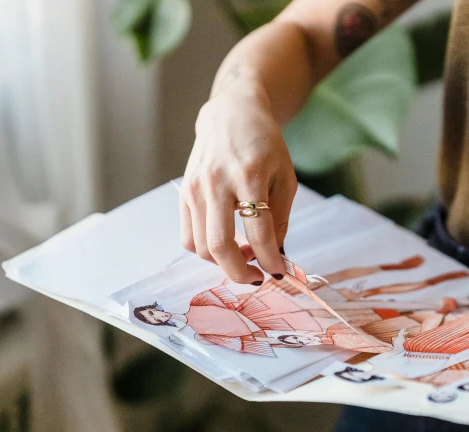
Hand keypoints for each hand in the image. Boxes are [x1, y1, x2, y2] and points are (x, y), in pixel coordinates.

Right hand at [181, 85, 297, 283]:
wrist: (230, 115)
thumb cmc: (264, 145)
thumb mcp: (284, 177)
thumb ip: (280, 218)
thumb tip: (274, 257)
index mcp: (249, 176)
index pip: (258, 233)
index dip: (270, 261)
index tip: (278, 274)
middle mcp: (217, 183)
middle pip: (220, 246)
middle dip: (239, 273)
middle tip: (256, 277)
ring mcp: (195, 189)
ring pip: (201, 247)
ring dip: (223, 263)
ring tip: (243, 256)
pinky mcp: (183, 194)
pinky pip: (188, 238)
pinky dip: (206, 251)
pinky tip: (225, 244)